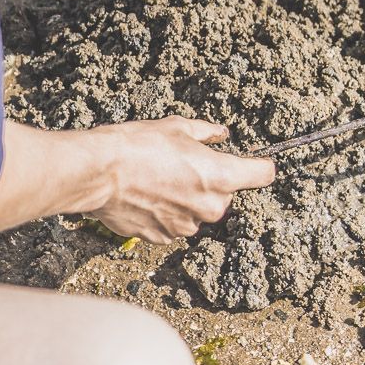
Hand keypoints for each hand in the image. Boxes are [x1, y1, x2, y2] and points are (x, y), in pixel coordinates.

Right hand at [89, 115, 274, 241]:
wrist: (101, 172)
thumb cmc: (141, 144)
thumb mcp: (179, 127)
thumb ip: (207, 133)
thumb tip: (221, 135)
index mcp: (221, 175)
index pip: (263, 174)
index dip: (261, 165)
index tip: (257, 162)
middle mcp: (210, 206)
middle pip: (226, 195)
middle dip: (213, 182)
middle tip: (186, 164)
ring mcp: (187, 226)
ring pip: (200, 211)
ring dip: (189, 199)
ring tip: (161, 179)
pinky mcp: (165, 238)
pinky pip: (177, 223)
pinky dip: (169, 212)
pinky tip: (149, 195)